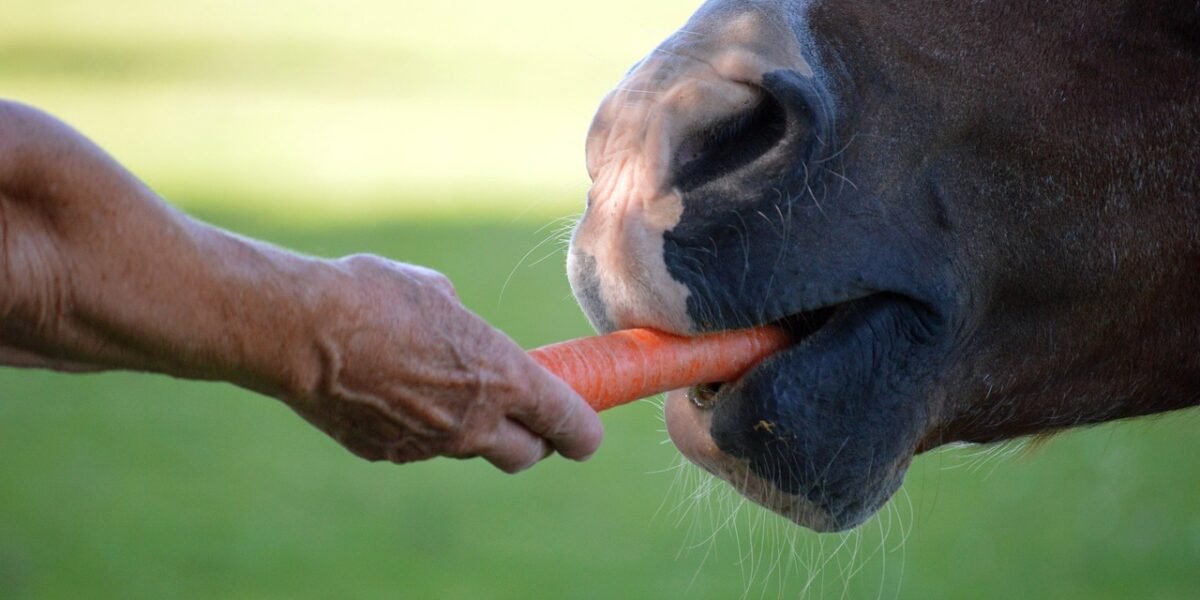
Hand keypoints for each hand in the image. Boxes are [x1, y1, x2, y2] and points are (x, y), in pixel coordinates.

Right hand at [285, 255, 604, 472]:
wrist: (301, 329)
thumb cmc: (374, 295)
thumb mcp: (439, 293)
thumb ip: (466, 325)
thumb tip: (461, 328)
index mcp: (504, 378)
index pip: (571, 425)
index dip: (584, 430)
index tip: (585, 427)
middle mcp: (474, 422)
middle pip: (528, 454)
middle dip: (534, 438)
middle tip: (523, 413)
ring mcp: (431, 445)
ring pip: (471, 449)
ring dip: (471, 428)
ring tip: (439, 384)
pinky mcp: (389, 454)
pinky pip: (421, 446)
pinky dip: (420, 426)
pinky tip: (393, 391)